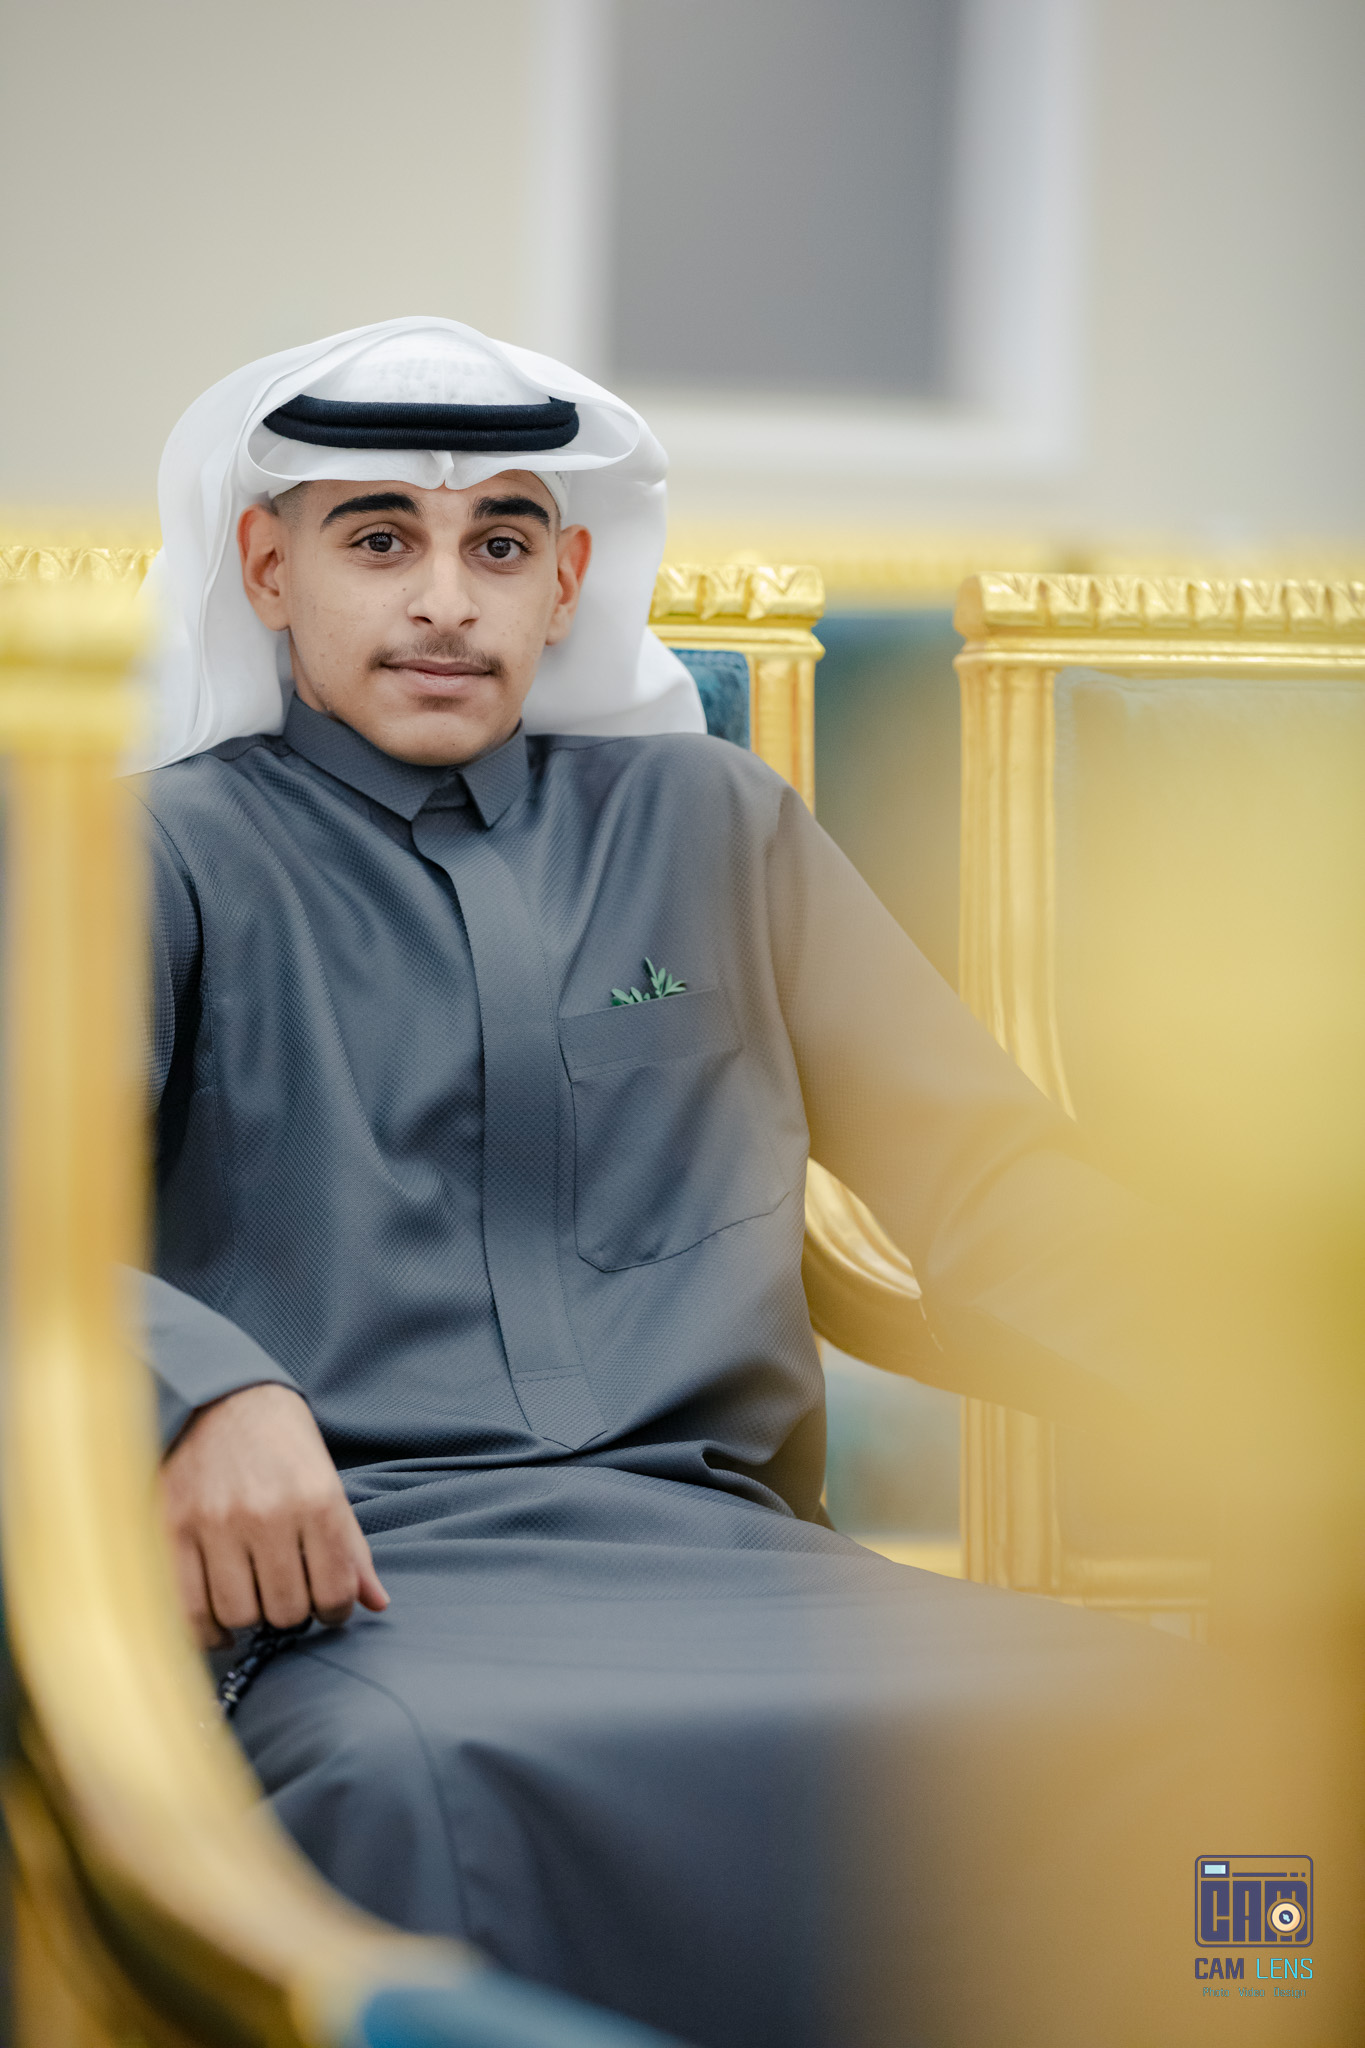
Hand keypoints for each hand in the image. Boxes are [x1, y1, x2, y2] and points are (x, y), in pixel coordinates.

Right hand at [160, 1382, 388, 1649]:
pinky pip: (187, 1609)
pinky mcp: (171, 1529)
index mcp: (316, 1500)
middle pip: (284, 1610)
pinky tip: (219, 1623)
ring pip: (237, 1614)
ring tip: (253, 1598)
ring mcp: (215, 1523)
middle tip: (286, 1594)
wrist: (219, 1397)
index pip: (334, 1592)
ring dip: (249, 1619)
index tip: (325, 1603)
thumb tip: (377, 1603)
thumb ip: (351, 1546)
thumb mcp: (328, 1482)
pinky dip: (206, 1630)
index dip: (335, 1610)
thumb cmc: (281, 1443)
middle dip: (291, 1613)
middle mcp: (267, 1513)